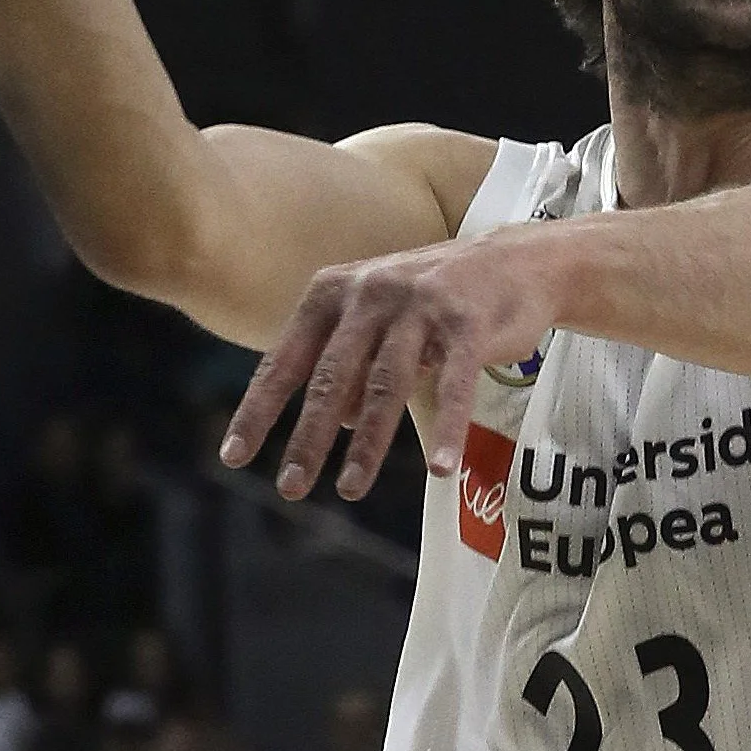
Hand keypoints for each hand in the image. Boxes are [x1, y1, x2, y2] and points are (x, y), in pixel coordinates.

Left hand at [219, 227, 563, 500]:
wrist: (516, 262)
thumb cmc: (436, 299)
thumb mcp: (377, 319)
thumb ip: (347, 364)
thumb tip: (326, 424)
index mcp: (333, 292)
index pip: (285, 360)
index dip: (259, 411)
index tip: (234, 457)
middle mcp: (371, 293)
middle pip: (332, 378)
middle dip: (308, 437)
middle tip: (291, 487)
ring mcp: (421, 306)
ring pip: (386, 384)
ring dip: (367, 442)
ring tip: (351, 488)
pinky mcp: (469, 323)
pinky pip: (454, 385)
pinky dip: (447, 429)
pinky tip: (439, 468)